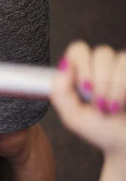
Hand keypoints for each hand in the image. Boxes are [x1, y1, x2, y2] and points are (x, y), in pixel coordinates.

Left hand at [52, 41, 125, 155]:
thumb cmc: (102, 130)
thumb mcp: (73, 116)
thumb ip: (60, 93)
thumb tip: (63, 67)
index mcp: (84, 74)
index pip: (78, 50)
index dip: (79, 63)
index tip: (82, 87)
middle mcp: (105, 67)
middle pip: (100, 52)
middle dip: (97, 79)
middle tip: (97, 102)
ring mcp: (123, 68)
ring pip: (116, 58)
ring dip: (111, 86)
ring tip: (110, 107)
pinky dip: (122, 85)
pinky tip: (122, 101)